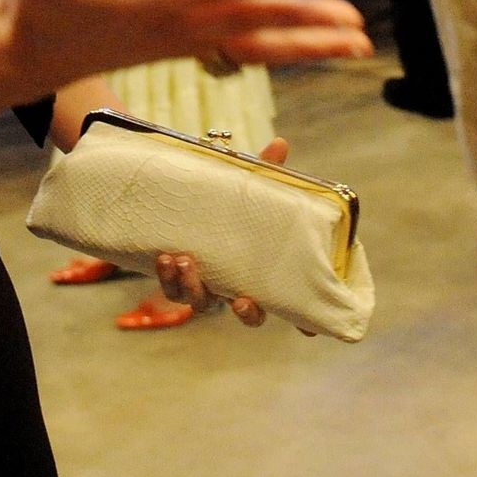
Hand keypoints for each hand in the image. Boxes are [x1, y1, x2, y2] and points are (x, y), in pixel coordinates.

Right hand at [0, 0, 370, 93]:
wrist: (15, 58)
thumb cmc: (29, 0)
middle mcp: (174, 23)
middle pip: (252, 22)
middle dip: (306, 22)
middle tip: (359, 27)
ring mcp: (180, 39)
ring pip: (256, 42)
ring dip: (308, 42)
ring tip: (356, 42)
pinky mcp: (179, 46)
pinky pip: (242, 49)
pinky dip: (281, 46)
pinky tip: (308, 44)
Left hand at [154, 138, 317, 334]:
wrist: (173, 197)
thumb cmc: (222, 198)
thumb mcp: (244, 183)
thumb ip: (262, 170)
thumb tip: (279, 144)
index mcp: (260, 266)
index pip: (288, 301)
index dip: (301, 322)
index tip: (310, 332)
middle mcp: (235, 282)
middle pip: (248, 314)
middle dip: (245, 312)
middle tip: (240, 299)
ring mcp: (204, 283)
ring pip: (202, 304)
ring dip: (194, 289)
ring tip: (184, 261)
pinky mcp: (174, 278)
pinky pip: (171, 289)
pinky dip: (168, 277)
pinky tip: (166, 257)